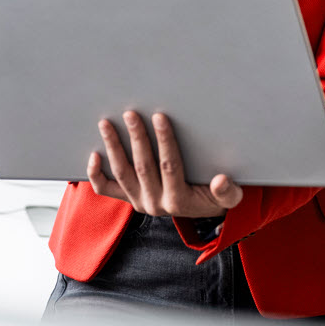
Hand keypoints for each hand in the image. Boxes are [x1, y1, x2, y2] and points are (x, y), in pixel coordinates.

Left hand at [86, 111, 242, 217]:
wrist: (203, 211)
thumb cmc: (216, 196)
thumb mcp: (230, 197)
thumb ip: (228, 192)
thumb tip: (221, 181)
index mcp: (179, 201)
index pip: (169, 166)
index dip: (165, 141)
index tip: (159, 117)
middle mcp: (156, 204)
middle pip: (142, 166)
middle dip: (136, 137)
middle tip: (130, 114)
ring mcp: (139, 201)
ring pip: (122, 172)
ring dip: (113, 147)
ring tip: (106, 124)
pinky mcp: (129, 198)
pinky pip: (106, 188)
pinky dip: (96, 173)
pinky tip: (94, 154)